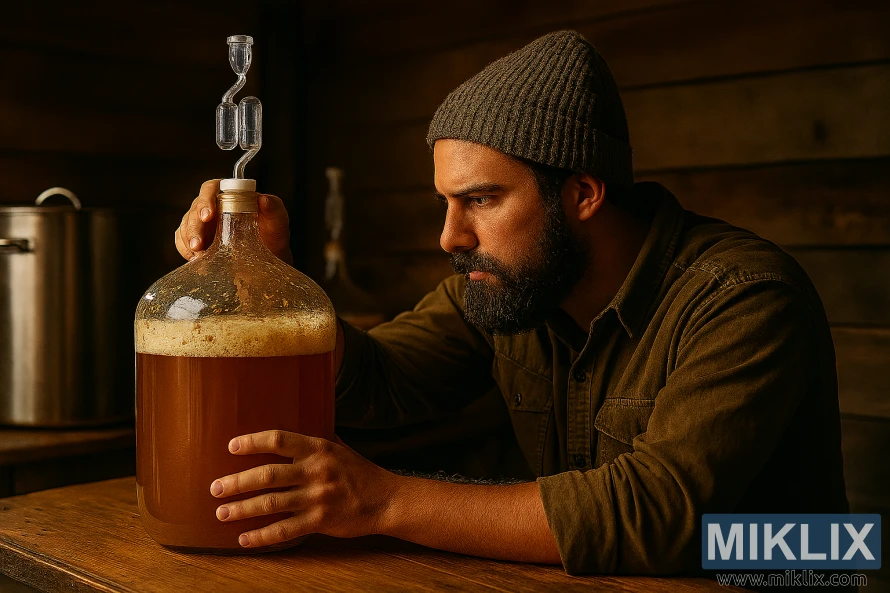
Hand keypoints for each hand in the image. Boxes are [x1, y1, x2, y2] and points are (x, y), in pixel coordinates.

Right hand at [175, 179, 293, 263]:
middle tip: (199, 243)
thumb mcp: (278, 224)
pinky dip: (185, 249)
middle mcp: (214, 207)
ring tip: (198, 254)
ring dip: (188, 238)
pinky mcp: (198, 240)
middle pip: (195, 208)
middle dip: (194, 225)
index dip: (206, 198)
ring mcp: (204, 224)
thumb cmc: (273, 239)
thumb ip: (275, 209)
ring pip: (186, 224)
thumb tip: (263, 199)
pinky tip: (194, 258)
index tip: (209, 214)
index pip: (211, 187)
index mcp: (231, 197)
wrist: (268, 264)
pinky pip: (182, 241)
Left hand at [209, 430, 396, 547]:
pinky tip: (244, 538)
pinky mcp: (321, 521)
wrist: (385, 499)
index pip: (280, 440)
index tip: (231, 447)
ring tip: (221, 512)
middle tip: (215, 487)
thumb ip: (311, 443)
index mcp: (319, 448)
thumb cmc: (358, 471)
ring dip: (242, 509)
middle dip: (237, 482)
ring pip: (271, 504)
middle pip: (268, 475)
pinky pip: (284, 531)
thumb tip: (281, 435)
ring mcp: (318, 497)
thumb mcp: (338, 447)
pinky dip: (261, 536)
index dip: (253, 442)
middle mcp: (317, 471)